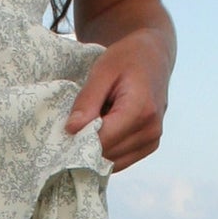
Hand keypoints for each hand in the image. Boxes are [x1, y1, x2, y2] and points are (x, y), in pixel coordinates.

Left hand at [63, 28, 168, 171]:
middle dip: (87, 145)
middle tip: (75, 125)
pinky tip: (104, 130)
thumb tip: (71, 130)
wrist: (152, 56)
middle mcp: (151, 130)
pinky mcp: (150, 146)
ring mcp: (152, 141)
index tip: (64, 130)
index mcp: (140, 110)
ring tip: (93, 123)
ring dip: (97, 149)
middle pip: (107, 154)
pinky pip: (121, 160)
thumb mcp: (102, 72)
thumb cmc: (127, 59)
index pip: (102, 140)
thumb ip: (87, 102)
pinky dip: (107, 150)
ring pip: (113, 162)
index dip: (79, 139)